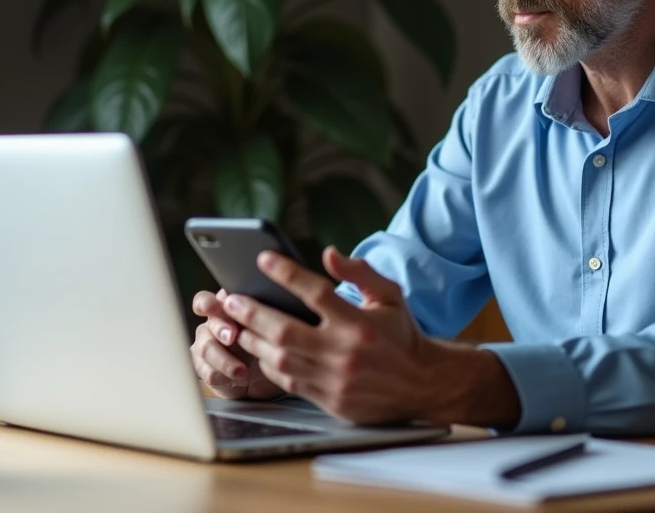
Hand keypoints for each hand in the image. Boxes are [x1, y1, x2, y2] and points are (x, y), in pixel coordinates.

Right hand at [190, 288, 283, 399]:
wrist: (263, 374)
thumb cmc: (264, 343)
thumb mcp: (264, 327)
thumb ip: (256, 314)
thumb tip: (254, 303)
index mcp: (223, 310)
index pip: (205, 301)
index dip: (206, 304)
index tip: (215, 308)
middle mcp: (211, 326)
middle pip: (208, 325)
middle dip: (220, 330)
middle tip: (233, 337)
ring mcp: (205, 347)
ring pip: (206, 349)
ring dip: (224, 360)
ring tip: (242, 370)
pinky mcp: (205, 369)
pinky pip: (208, 372)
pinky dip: (224, 376)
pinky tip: (237, 378)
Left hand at [221, 246, 446, 423]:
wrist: (422, 384)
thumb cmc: (401, 334)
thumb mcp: (390, 295)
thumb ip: (360, 272)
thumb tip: (328, 253)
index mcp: (359, 322)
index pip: (315, 292)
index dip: (286, 273)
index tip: (262, 258)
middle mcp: (345, 352)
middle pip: (285, 330)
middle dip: (252, 312)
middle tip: (231, 297)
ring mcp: (335, 380)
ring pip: (279, 359)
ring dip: (253, 339)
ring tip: (237, 323)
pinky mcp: (330, 400)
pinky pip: (288, 382)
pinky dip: (268, 365)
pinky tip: (259, 349)